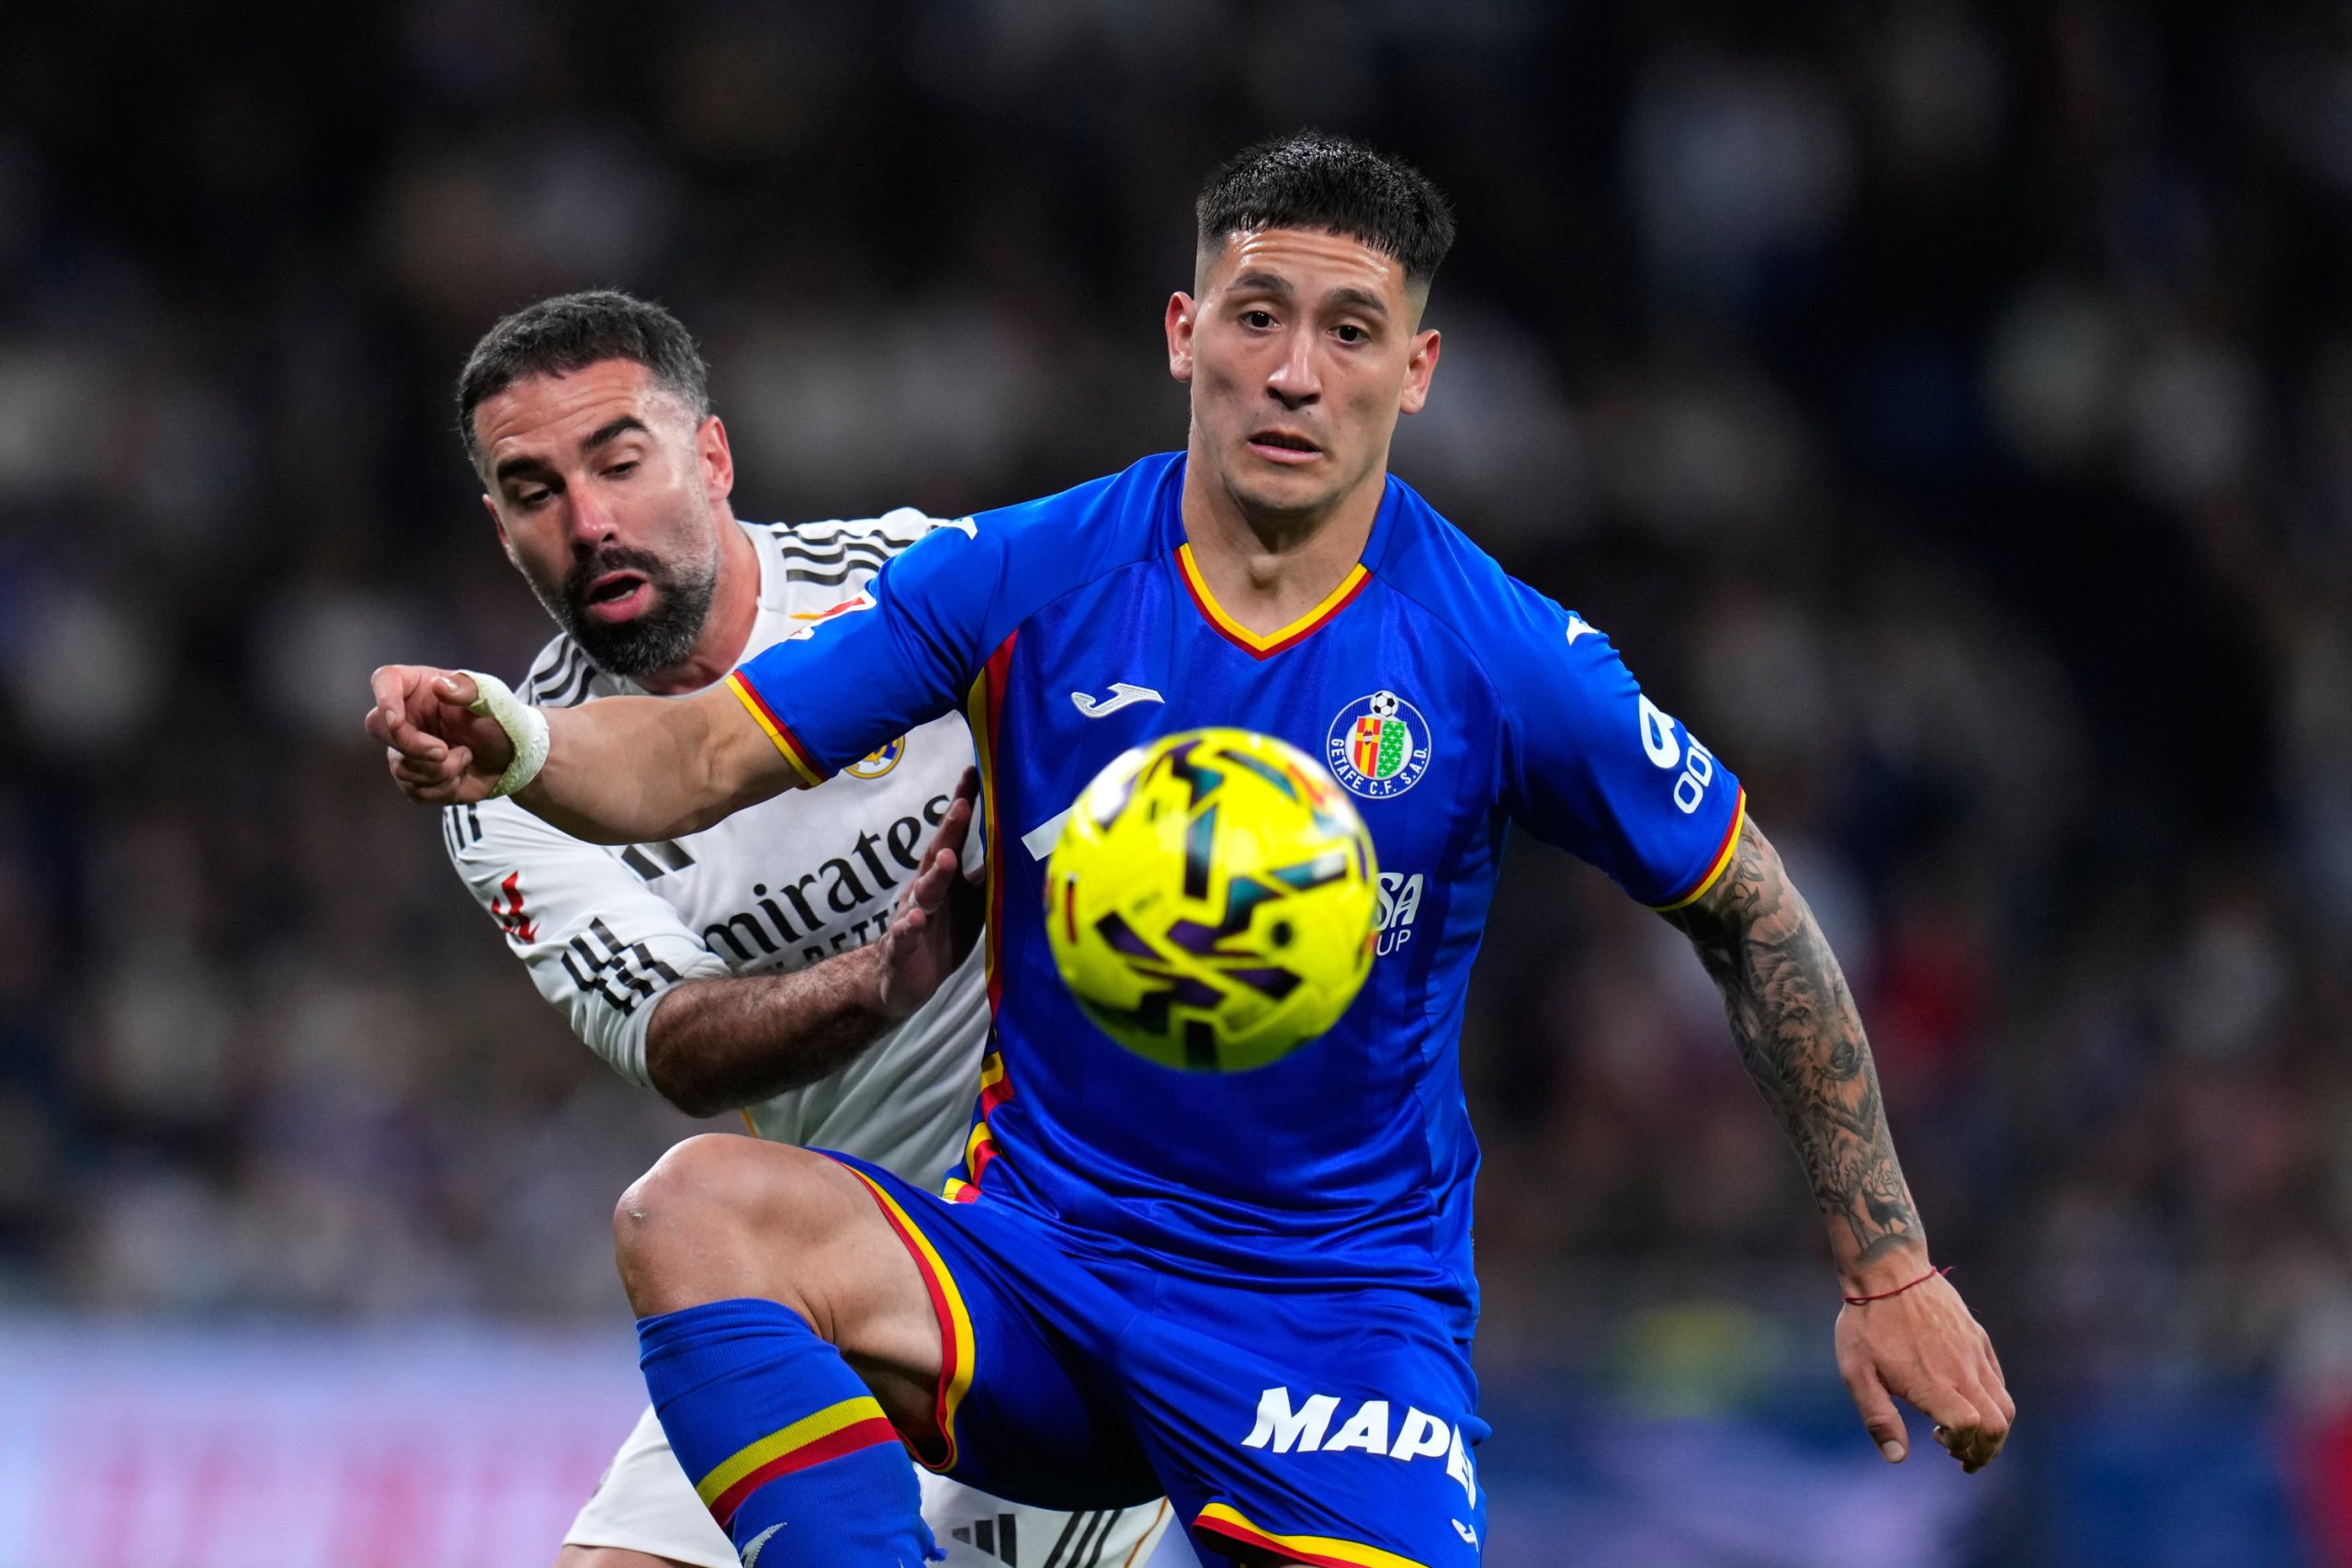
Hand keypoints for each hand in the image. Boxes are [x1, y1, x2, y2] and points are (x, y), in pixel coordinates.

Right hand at [365, 665, 514, 804]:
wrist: (514, 761)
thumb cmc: (503, 724)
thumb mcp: (494, 702)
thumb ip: (469, 691)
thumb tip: (439, 685)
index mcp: (421, 687)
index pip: (385, 680)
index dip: (384, 699)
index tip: (397, 721)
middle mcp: (407, 715)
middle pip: (380, 727)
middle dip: (413, 746)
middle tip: (444, 752)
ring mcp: (406, 748)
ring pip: (399, 766)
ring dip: (439, 771)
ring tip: (466, 758)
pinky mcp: (413, 777)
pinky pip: (413, 790)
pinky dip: (442, 789)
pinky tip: (459, 777)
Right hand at [872, 767, 983, 1019]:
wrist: (899, 980)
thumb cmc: (941, 933)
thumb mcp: (970, 903)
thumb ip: (987, 875)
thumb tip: (1020, 845)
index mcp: (942, 877)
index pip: (953, 836)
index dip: (961, 805)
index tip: (973, 773)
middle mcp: (924, 890)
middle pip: (936, 855)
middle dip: (949, 830)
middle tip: (962, 804)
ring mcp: (911, 917)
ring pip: (923, 893)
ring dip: (935, 875)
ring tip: (947, 858)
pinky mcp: (901, 948)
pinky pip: (904, 935)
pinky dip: (908, 927)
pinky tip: (915, 920)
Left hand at [1835, 1269, 2013, 1471]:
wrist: (1888, 1270)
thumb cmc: (1866, 1323)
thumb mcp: (1857, 1372)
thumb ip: (1878, 1417)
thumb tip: (1897, 1458)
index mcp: (1933, 1383)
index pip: (1968, 1428)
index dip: (1961, 1445)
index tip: (1940, 1443)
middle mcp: (1962, 1372)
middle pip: (1998, 1426)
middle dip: (1986, 1451)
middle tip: (1963, 1458)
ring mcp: (1974, 1354)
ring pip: (2005, 1405)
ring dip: (1994, 1431)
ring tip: (1968, 1436)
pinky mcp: (1978, 1339)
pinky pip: (1999, 1380)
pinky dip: (1994, 1402)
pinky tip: (1968, 1401)